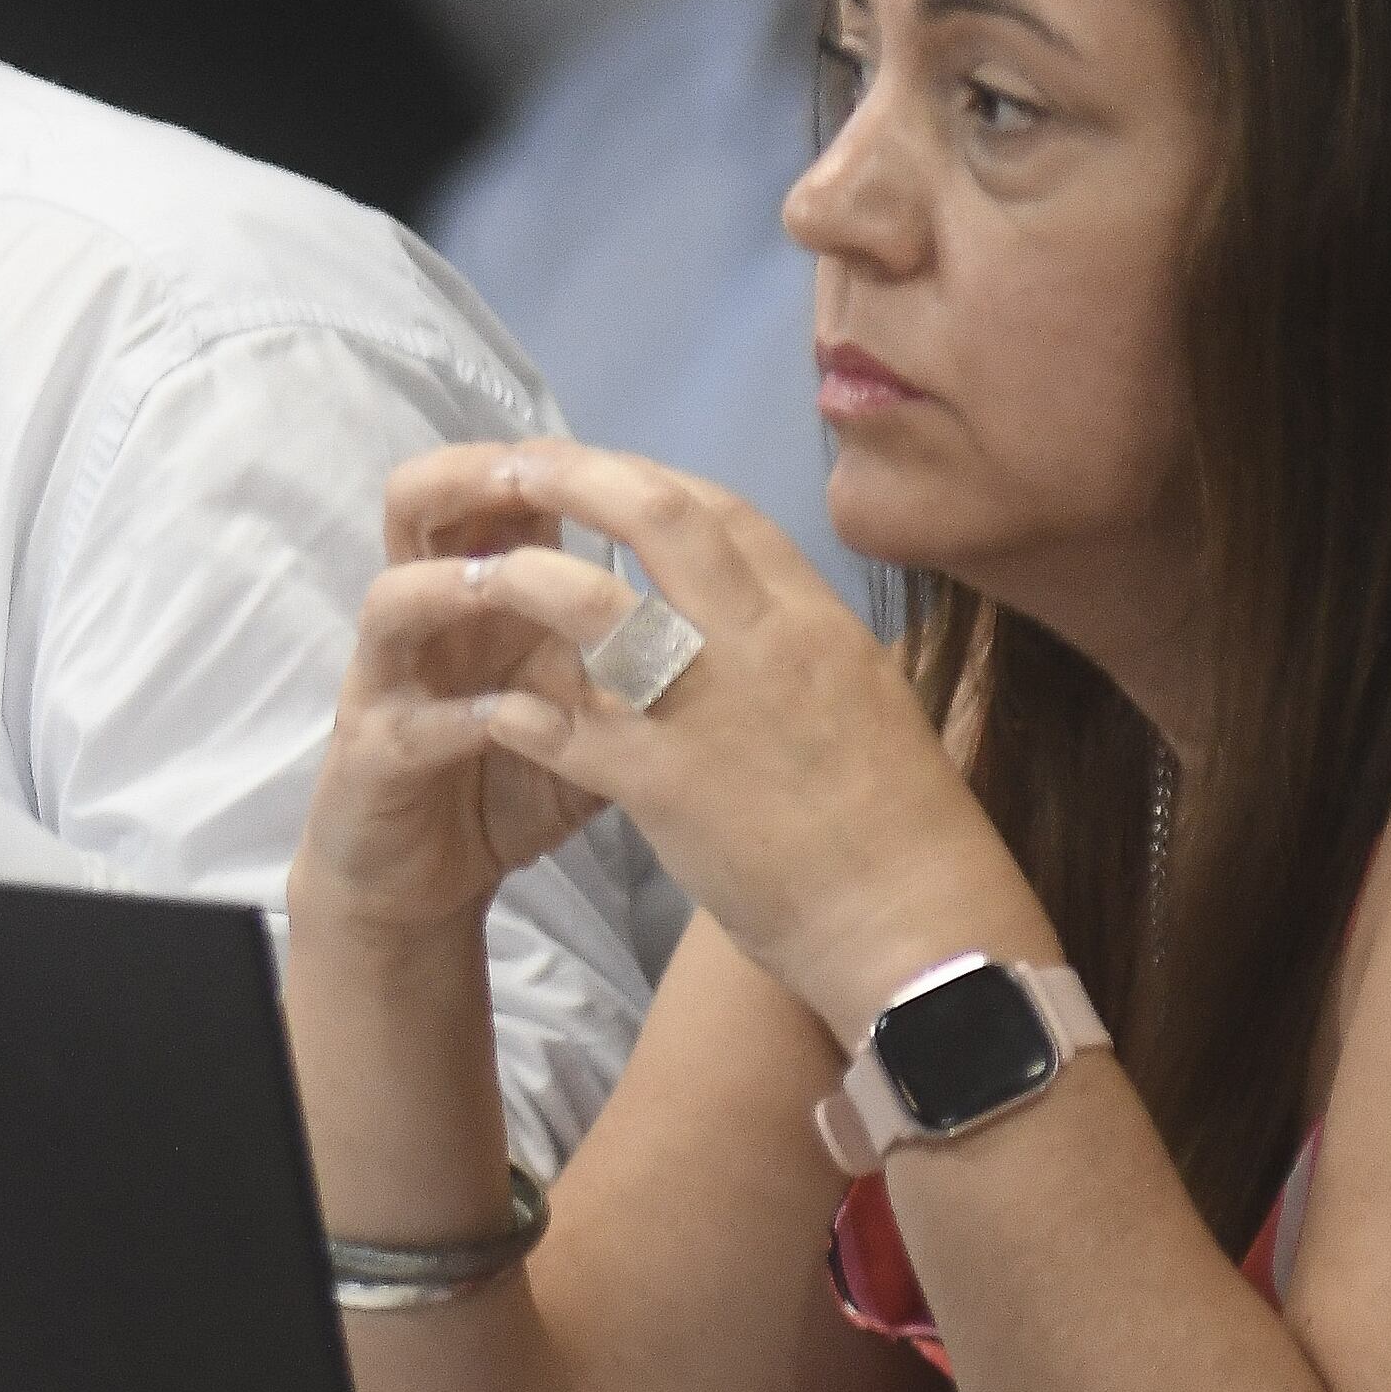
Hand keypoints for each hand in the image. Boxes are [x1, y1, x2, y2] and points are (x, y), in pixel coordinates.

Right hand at [296, 449, 627, 948]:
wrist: (420, 878)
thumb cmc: (507, 783)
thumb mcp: (586, 712)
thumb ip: (631, 654)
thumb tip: (736, 608)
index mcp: (486, 597)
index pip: (503, 495)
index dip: (549, 462)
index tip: (612, 454)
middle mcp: (431, 622)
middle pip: (419, 512)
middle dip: (468, 481)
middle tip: (523, 475)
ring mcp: (393, 685)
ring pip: (394, 602)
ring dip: (447, 586)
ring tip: (497, 582)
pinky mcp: (375, 758)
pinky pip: (410, 724)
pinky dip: (459, 716)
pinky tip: (504, 718)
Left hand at [369, 443, 1043, 1039]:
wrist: (920, 925)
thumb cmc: (901, 825)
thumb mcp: (863, 700)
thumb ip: (801, 651)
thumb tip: (759, 624)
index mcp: (815, 622)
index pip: (726, 510)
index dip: (648, 477)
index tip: (597, 473)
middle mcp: (762, 642)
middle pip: (659, 515)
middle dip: (575, 476)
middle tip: (512, 466)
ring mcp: (708, 708)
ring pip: (595, 604)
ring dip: (524, 578)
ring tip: (471, 576)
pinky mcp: (664, 784)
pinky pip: (564, 727)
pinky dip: (517, 710)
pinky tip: (484, 707)